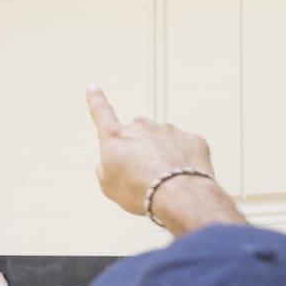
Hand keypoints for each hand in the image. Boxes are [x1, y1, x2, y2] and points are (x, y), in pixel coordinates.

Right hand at [84, 87, 244, 232]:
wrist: (179, 196)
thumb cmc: (141, 193)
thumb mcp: (109, 187)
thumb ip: (106, 169)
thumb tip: (111, 163)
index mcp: (116, 137)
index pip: (101, 113)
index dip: (96, 101)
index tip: (93, 89)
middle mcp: (141, 126)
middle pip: (138, 138)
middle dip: (141, 153)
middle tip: (145, 178)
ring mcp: (168, 130)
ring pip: (164, 143)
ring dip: (164, 159)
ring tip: (166, 182)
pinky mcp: (192, 138)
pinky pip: (185, 149)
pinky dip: (184, 162)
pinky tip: (183, 178)